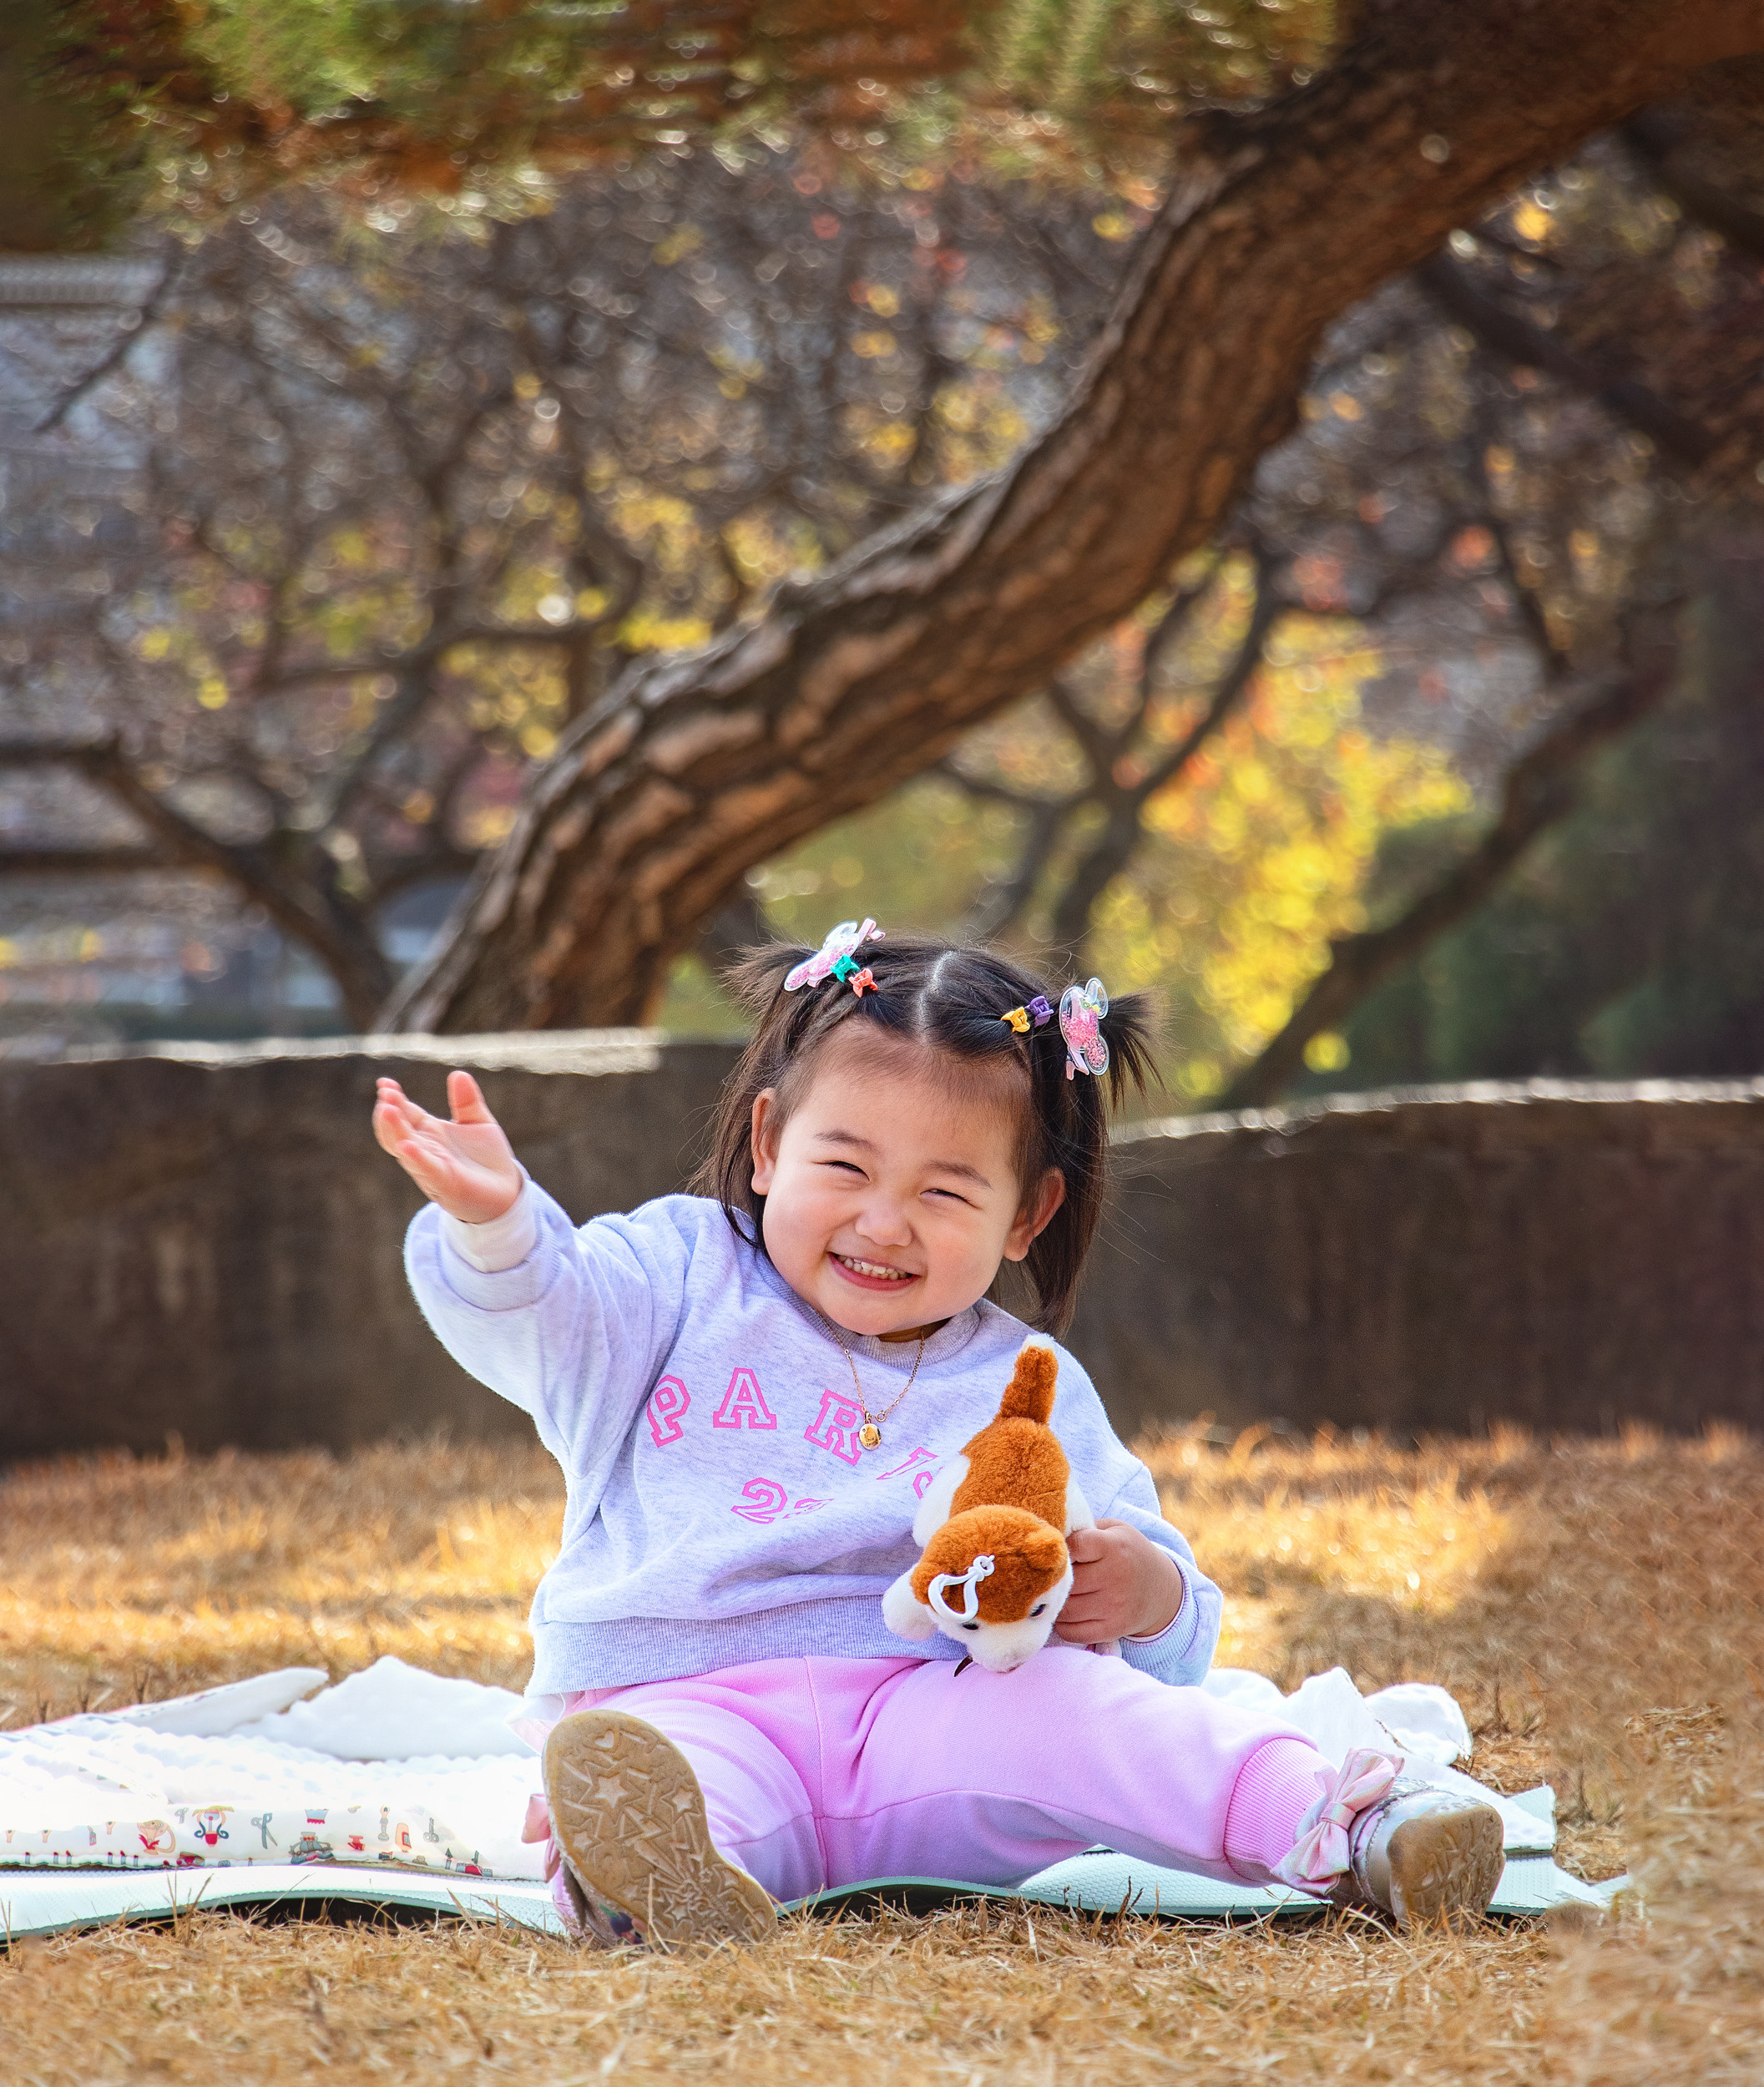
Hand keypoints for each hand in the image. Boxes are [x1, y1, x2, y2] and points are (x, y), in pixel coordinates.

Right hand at [373, 1070, 522, 1224]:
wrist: (506, 1192)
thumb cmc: (486, 1158)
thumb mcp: (479, 1122)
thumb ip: (467, 1101)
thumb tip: (458, 1073)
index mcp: (430, 1133)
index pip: (405, 1113)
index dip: (394, 1099)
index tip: (385, 1083)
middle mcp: (425, 1150)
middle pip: (398, 1130)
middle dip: (389, 1113)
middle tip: (385, 1094)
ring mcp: (433, 1167)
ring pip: (406, 1149)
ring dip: (395, 1131)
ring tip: (386, 1110)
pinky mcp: (446, 1183)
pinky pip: (427, 1169)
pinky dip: (416, 1158)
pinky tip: (406, 1146)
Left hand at [1054, 1519, 1184, 1644]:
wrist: (1161, 1589)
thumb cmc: (1127, 1552)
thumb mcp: (1114, 1530)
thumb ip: (1084, 1527)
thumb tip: (1049, 1532)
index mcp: (1113, 1547)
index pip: (1073, 1546)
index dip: (1059, 1548)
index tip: (1056, 1550)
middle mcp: (1115, 1577)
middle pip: (1066, 1580)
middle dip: (1053, 1578)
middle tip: (1050, 1574)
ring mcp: (1114, 1606)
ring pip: (1065, 1608)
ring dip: (1055, 1602)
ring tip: (1055, 1593)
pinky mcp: (1112, 1630)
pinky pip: (1072, 1632)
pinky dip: (1061, 1624)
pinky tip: (1066, 1611)